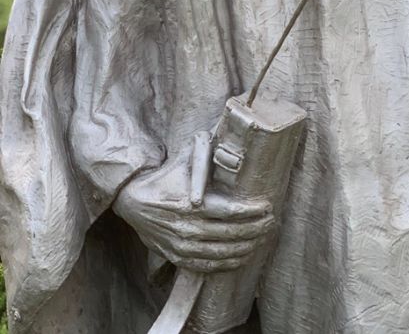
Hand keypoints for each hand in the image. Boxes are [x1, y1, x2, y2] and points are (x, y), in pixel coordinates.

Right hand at [113, 161, 273, 273]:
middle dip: (256, 229)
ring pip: (222, 253)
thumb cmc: (166, 177)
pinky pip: (207, 266)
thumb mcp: (184, 160)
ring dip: (246, 247)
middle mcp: (187, 228)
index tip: (267, 207)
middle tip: (271, 222)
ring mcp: (182, 246)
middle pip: (230, 233)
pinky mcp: (177, 257)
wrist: (133, 201)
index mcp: (190, 204)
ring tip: (261, 239)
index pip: (229, 212)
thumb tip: (231, 147)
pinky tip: (242, 257)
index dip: (251, 212)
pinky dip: (227, 264)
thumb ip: (205, 156)